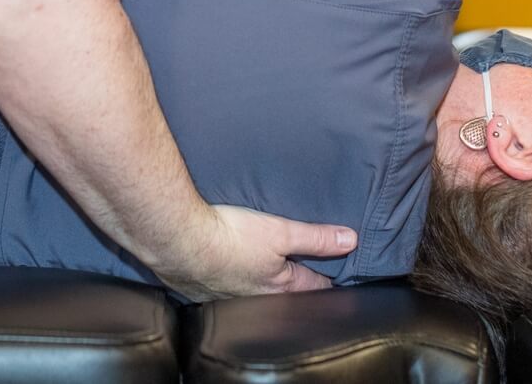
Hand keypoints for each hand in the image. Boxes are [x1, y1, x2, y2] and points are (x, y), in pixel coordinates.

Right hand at [157, 204, 357, 300]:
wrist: (180, 241)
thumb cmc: (231, 236)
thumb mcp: (281, 232)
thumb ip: (316, 238)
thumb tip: (351, 241)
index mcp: (279, 286)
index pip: (313, 286)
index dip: (327, 278)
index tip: (338, 274)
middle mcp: (256, 299)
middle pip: (285, 294)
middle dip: (296, 284)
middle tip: (306, 274)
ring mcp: (228, 299)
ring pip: (256, 294)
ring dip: (263, 284)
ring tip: (268, 273)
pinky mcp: (203, 291)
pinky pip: (226, 290)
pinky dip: (233, 281)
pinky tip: (229, 271)